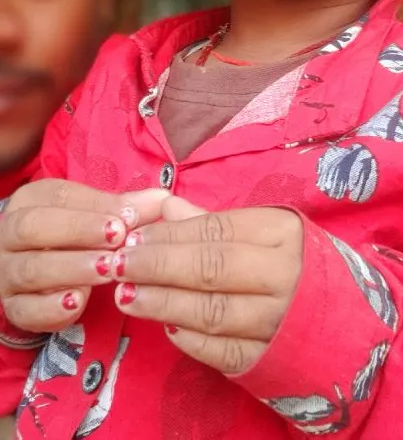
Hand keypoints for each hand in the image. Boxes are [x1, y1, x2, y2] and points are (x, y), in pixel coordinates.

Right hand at [0, 179, 168, 332]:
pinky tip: (78, 302)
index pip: (59, 197)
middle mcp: (10, 232)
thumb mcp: (96, 215)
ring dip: (71, 269)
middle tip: (117, 239)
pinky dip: (50, 308)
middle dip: (77, 231)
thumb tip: (163, 200)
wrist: (40, 271)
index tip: (128, 217)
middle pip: (34, 227)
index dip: (95, 206)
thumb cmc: (75, 235)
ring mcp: (7, 272)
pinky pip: (24, 310)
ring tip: (107, 270)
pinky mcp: (12, 307)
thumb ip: (126, 208)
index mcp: (31, 200)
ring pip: (30, 269)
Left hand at [112, 201, 302, 374]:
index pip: (215, 231)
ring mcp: (280, 322)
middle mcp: (284, 276)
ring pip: (212, 312)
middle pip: (211, 269)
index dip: (169, 236)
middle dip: (158, 266)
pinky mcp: (272, 360)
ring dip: (163, 303)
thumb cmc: (293, 264)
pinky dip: (190, 340)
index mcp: (281, 233)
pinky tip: (164, 326)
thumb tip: (165, 208)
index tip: (131, 238)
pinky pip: (223, 353)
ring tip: (127, 295)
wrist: (344, 321)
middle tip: (118, 265)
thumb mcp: (264, 232)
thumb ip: (213, 222)